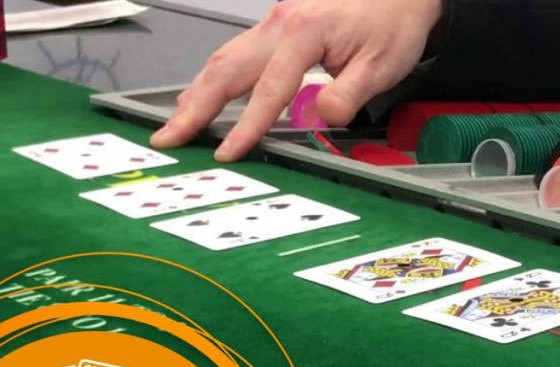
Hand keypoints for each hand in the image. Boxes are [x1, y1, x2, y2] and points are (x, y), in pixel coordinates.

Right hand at [150, 0, 442, 160]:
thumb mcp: (382, 64)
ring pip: (223, 59)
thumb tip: (320, 115)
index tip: (228, 152)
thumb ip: (349, 93)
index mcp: (304, 31)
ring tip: (176, 124)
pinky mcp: (274, 27)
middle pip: (225, 69)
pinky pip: (235, 53)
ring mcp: (273, 22)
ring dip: (197, 93)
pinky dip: (213, 78)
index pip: (268, 89)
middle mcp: (280, 23)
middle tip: (168, 137)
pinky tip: (202, 96)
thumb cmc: (391, 21)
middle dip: (194, 108)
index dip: (246, 125)